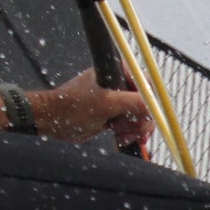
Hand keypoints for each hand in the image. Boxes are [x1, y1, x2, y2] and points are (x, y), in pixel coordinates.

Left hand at [33, 69, 153, 144]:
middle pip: (145, 102)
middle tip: (137, 132)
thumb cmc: (72, 107)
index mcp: (116, 71)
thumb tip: (156, 107)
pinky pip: (129, 124)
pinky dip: (128, 133)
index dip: (151, 100)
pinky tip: (120, 138)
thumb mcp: (107, 104)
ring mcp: (115, 99)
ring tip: (122, 135)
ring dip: (134, 129)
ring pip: (138, 115)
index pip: (146, 82)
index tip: (149, 115)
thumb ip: (133, 102)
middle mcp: (118, 83)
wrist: (53, 121)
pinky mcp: (112, 113)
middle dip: (142, 120)